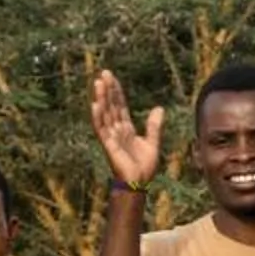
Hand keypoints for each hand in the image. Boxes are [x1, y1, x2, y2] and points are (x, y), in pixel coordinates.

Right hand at [90, 68, 163, 190]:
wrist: (139, 182)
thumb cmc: (144, 166)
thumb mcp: (153, 142)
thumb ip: (154, 125)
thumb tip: (159, 108)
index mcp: (126, 128)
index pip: (120, 106)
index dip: (116, 92)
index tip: (112, 77)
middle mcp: (116, 130)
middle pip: (111, 106)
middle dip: (108, 90)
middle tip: (104, 73)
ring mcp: (111, 136)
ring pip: (104, 113)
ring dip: (101, 98)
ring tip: (99, 83)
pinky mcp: (108, 144)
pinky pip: (101, 128)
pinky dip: (98, 117)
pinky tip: (95, 105)